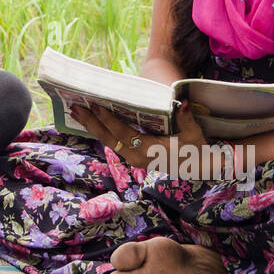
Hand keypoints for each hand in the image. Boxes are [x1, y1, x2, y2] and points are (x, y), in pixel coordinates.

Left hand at [71, 102, 214, 176]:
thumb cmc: (196, 150)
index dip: (108, 120)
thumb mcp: (194, 135)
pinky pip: (113, 143)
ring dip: (92, 127)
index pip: (123, 133)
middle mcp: (136, 157)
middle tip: (75, 107)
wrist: (198, 169)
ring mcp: (133, 158)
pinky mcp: (133, 157)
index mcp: (148, 151)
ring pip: (108, 141)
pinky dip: (101, 131)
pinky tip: (92, 122)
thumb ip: (186, 119)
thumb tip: (181, 104)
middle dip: (91, 123)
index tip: (95, 106)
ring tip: (77, 112)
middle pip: (108, 138)